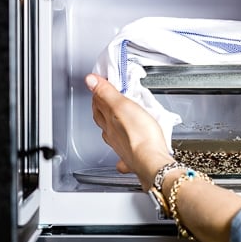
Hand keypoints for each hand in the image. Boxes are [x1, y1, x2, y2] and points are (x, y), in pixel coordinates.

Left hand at [85, 74, 174, 190]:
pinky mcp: (133, 158)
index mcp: (108, 122)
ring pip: (111, 136)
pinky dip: (121, 156)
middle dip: (102, 109)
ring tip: (113, 122)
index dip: (98, 93)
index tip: (99, 85)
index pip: (99, 105)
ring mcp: (122, 147)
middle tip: (104, 100)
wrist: (151, 161)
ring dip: (109, 128)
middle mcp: (112, 135)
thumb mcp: (122, 106)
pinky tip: (123, 156)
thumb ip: (107, 93)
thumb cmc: (140, 135)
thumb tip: (90, 80)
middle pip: (103, 120)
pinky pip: (123, 157)